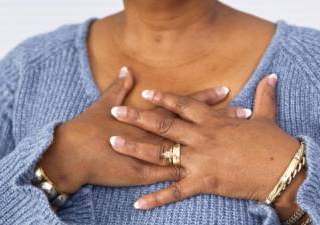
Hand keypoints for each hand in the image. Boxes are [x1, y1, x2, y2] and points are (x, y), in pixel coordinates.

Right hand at [39, 67, 250, 193]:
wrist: (73, 154)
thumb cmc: (88, 128)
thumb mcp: (105, 104)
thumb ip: (119, 88)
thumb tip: (125, 70)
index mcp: (150, 117)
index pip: (184, 105)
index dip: (206, 98)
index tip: (226, 90)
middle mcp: (157, 136)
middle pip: (195, 128)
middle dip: (221, 122)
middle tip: (246, 114)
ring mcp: (154, 157)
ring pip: (191, 153)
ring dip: (214, 151)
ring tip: (238, 148)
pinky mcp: (145, 175)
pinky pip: (171, 180)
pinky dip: (190, 178)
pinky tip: (213, 179)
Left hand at [109, 73, 301, 209]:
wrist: (285, 170)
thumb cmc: (275, 143)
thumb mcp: (267, 116)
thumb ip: (264, 96)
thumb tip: (272, 76)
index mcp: (214, 121)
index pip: (183, 105)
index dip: (163, 98)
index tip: (145, 93)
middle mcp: (202, 138)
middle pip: (164, 126)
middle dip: (137, 118)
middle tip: (115, 113)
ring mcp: (200, 160)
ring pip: (162, 154)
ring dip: (136, 149)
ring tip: (114, 144)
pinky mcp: (204, 183)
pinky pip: (175, 191)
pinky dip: (156, 198)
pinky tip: (138, 202)